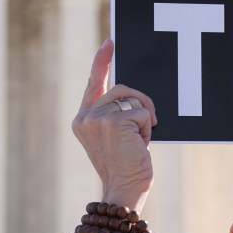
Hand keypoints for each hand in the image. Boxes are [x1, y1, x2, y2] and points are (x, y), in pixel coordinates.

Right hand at [71, 40, 157, 211]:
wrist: (124, 189)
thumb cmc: (126, 166)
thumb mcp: (118, 136)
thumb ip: (117, 114)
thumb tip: (135, 96)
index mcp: (83, 119)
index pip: (94, 84)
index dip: (102, 62)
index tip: (110, 43)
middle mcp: (85, 116)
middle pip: (123, 89)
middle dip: (142, 104)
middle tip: (150, 124)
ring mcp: (97, 118)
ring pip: (134, 100)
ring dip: (145, 119)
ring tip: (140, 141)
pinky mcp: (114, 121)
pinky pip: (143, 112)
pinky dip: (148, 127)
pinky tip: (141, 144)